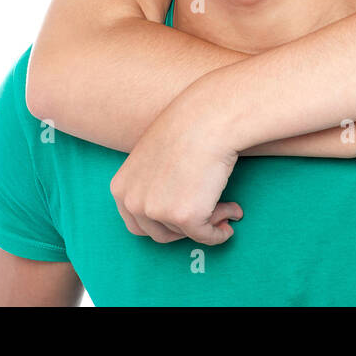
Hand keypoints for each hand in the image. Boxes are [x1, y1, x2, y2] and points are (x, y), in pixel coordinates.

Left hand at [109, 98, 243, 245]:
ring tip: (225, 203)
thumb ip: (155, 184)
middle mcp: (134, 202)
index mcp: (121, 188)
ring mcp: (158, 211)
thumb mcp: (155, 156)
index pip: (136, 222)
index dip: (161, 223)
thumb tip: (174, 209)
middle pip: (158, 234)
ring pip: (184, 234)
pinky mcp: (185, 217)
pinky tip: (233, 213)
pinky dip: (220, 232)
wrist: (208, 119)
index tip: (180, 218)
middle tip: (205, 215)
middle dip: (183, 228)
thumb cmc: (188, 128)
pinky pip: (206, 236)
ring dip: (206, 223)